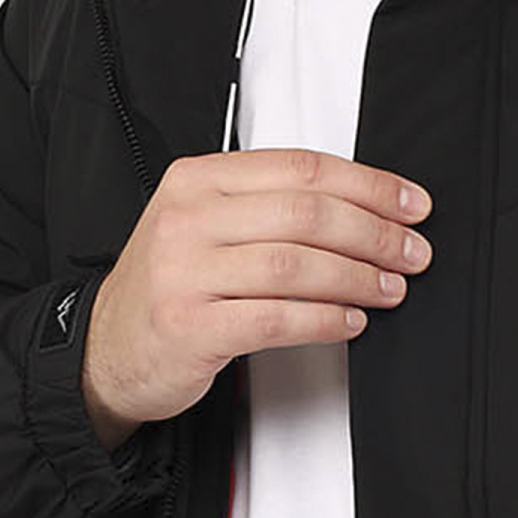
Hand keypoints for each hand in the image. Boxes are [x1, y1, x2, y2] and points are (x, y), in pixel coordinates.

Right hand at [81, 146, 434, 449]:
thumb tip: (366, 209)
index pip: (300, 168)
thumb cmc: (170, 288)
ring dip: (357, 278)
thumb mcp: (204, 225)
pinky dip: (325, 319)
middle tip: (412, 253)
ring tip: (389, 289)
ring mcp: (184, 272)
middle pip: (305, 213)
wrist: (104, 350)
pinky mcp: (190, 326)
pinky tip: (350, 322)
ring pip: (296, 264)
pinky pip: (277, 318)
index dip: (368, 185)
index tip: (411, 205)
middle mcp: (187, 218)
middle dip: (375, 233)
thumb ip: (267, 207)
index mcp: (197, 179)